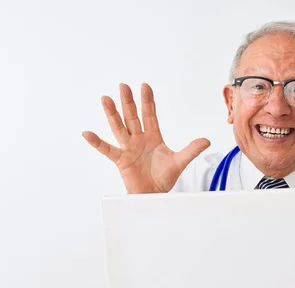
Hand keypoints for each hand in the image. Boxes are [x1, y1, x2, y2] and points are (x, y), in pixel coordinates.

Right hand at [82, 83, 210, 193]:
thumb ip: (191, 150)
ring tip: (105, 99)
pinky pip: (107, 150)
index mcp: (153, 137)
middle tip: (124, 86)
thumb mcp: (180, 162)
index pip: (150, 115)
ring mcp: (128, 148)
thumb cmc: (164, 178)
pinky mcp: (121, 160)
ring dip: (112, 114)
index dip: (147, 101)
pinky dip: (97, 142)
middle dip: (129, 102)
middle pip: (132, 117)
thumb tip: (207, 141)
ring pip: (119, 128)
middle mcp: (139, 139)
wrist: (155, 195)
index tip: (145, 86)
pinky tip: (87, 133)